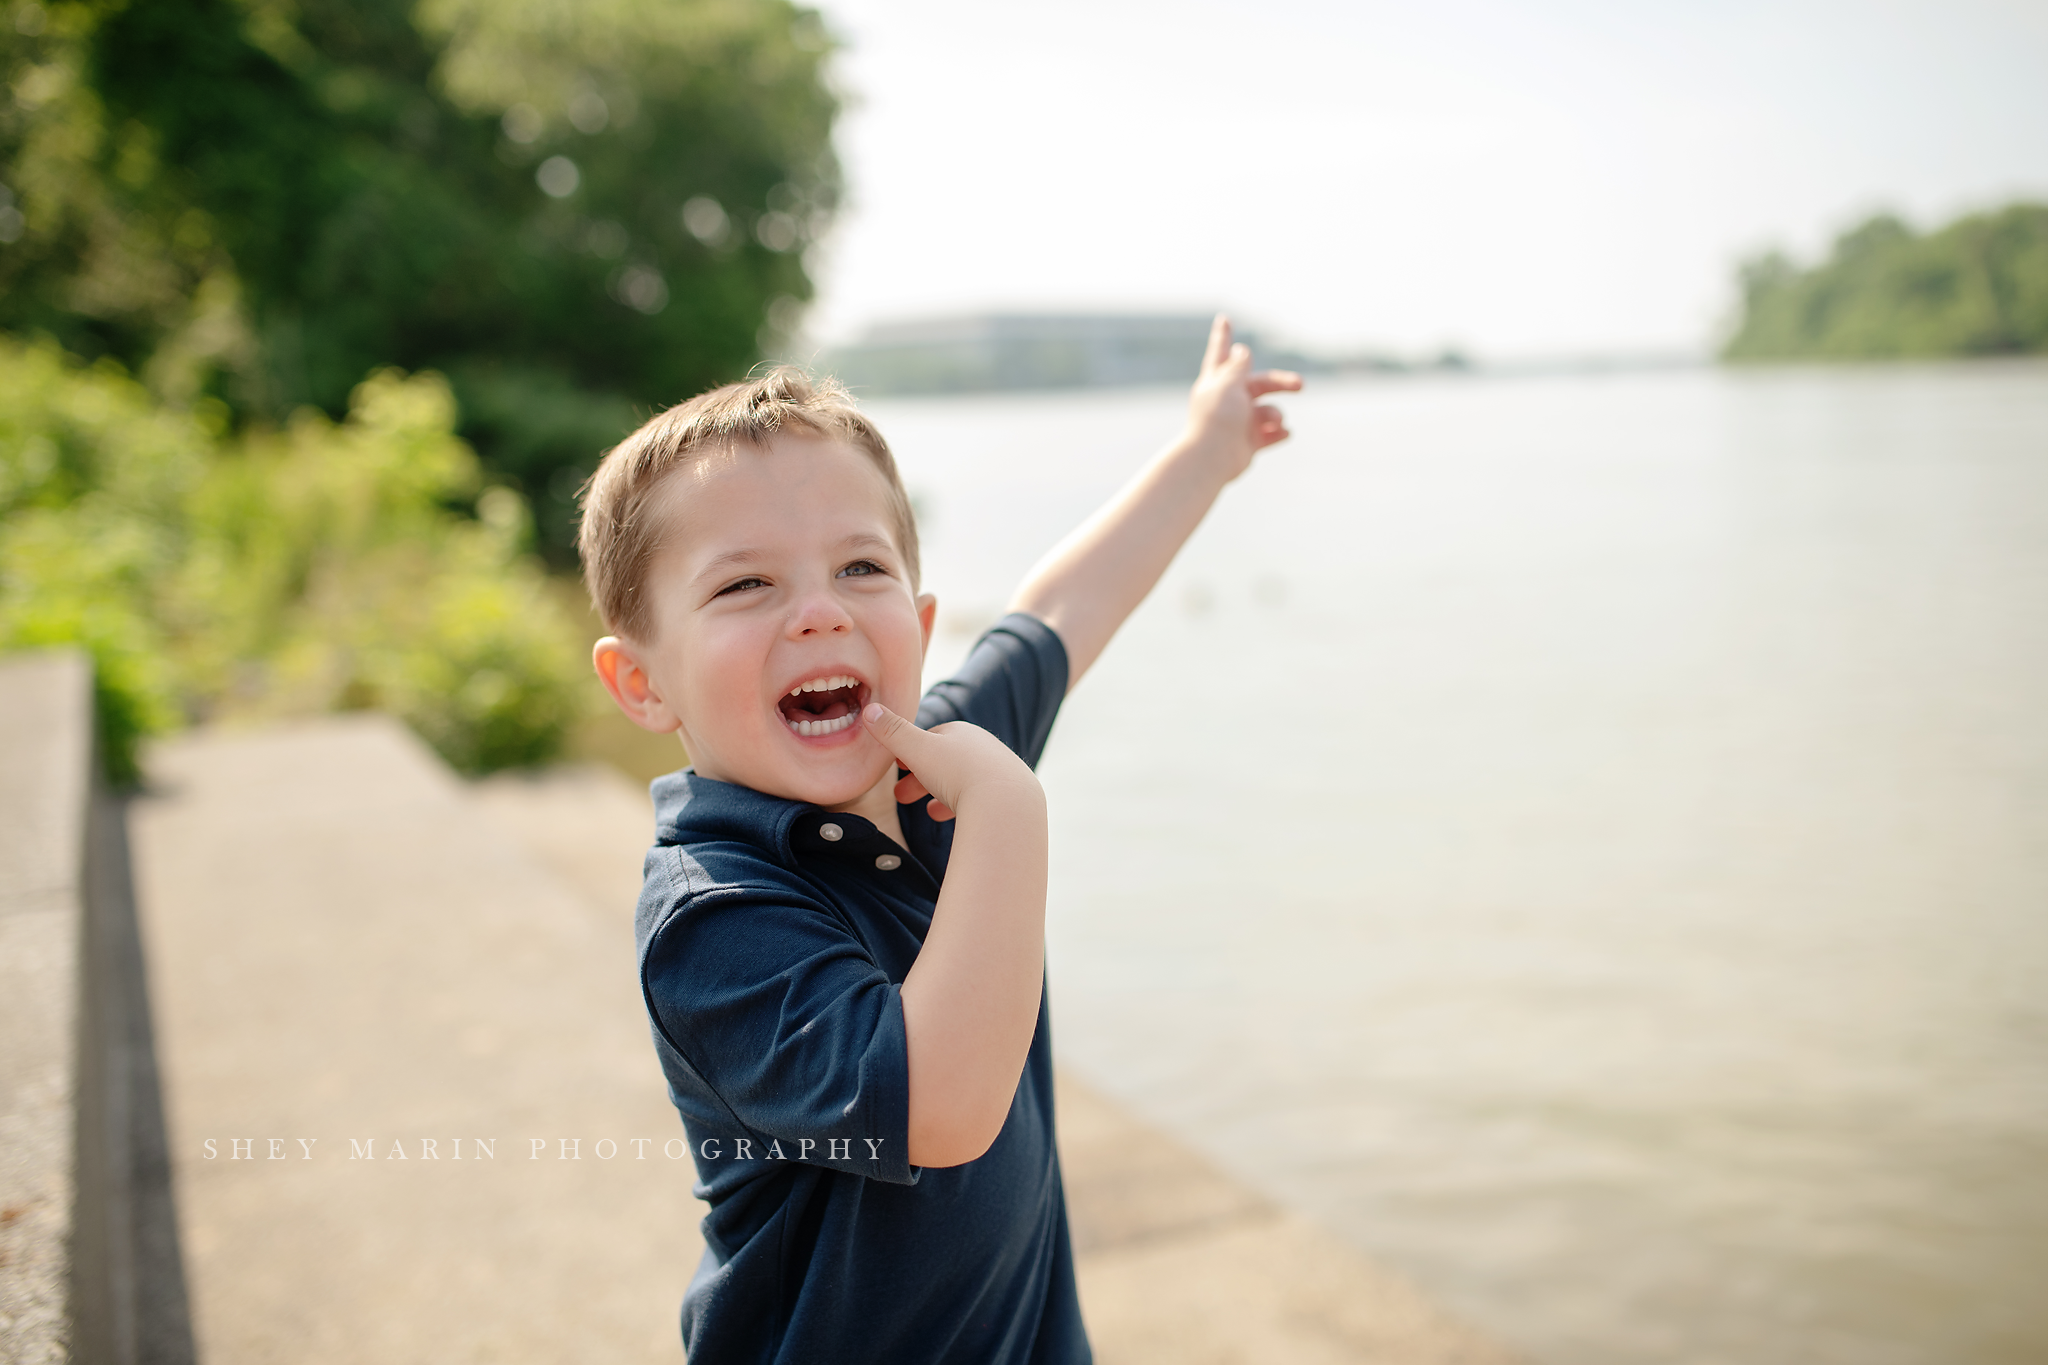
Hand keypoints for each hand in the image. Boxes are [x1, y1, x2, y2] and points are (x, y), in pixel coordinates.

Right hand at [862, 703, 1042, 823]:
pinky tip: (952, 819)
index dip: (910, 750)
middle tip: (900, 796)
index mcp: (963, 732)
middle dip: (921, 778)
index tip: (896, 765)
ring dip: (942, 793)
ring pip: (965, 781)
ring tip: (927, 810)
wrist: (1006, 804)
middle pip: (946, 761)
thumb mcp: (918, 750)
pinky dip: (963, 807)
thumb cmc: (958, 773)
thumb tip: (869, 710)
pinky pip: (982, 800)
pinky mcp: (1011, 797)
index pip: (932, 737)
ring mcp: (1002, 772)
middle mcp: (986, 747)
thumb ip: (892, 733)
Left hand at [1183, 314, 1301, 481]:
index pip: (1222, 352)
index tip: (1223, 318)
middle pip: (1261, 384)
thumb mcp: (1228, 385)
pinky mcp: (1248, 443)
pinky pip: (1272, 434)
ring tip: (1273, 423)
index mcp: (1218, 382)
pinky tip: (1283, 433)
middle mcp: (1229, 400)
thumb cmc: (1217, 419)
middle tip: (1301, 384)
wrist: (1212, 460)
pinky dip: (1280, 433)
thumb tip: (1241, 349)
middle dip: (1282, 383)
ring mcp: (1239, 422)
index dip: (1224, 335)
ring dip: (1276, 415)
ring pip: (1269, 411)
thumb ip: (1237, 367)